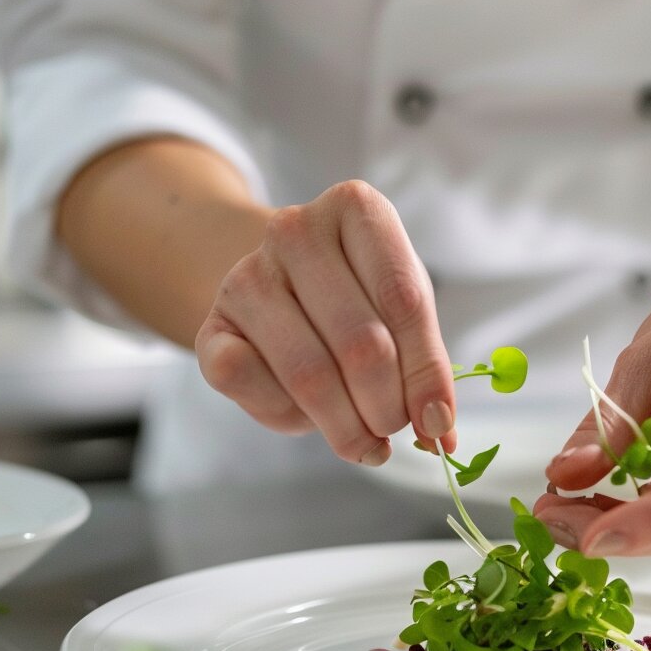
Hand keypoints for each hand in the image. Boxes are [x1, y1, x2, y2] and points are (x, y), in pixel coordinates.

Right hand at [194, 180, 456, 464]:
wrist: (276, 291)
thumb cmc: (355, 299)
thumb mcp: (400, 313)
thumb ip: (424, 364)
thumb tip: (439, 431)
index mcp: (356, 208)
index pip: (403, 300)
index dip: (426, 373)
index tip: (438, 422)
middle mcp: (295, 230)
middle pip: (361, 344)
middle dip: (387, 407)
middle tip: (395, 429)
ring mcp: (246, 277)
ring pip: (311, 375)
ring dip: (347, 426)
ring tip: (365, 441)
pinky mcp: (211, 328)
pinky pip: (255, 387)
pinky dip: (288, 416)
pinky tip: (306, 416)